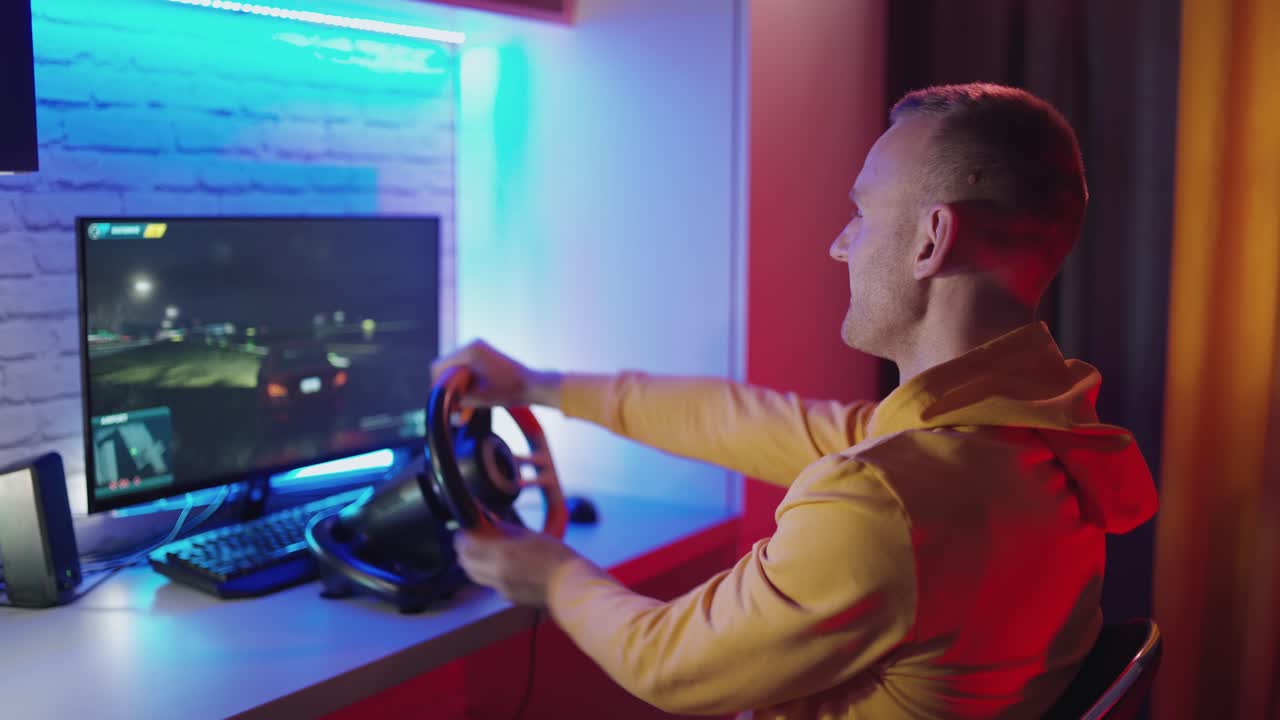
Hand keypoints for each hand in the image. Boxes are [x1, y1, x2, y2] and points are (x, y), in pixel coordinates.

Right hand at [430, 340, 562, 408]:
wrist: (533, 385)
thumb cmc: (509, 391)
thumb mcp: (478, 398)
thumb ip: (456, 398)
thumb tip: (442, 401)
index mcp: (470, 350)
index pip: (438, 366)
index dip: (436, 385)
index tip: (441, 401)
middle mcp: (473, 345)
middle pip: (447, 367)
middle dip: (447, 388)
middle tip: (453, 406)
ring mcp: (480, 349)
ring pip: (457, 370)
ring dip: (457, 388)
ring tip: (463, 409)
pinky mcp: (485, 357)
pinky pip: (467, 370)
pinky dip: (467, 384)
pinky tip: (471, 401)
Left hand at [454, 520, 587, 606]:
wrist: (572, 585)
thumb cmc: (558, 559)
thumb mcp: (531, 535)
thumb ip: (507, 530)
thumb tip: (492, 523)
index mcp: (502, 554)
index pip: (466, 546)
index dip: (462, 537)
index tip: (464, 530)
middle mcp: (497, 573)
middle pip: (465, 563)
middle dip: (464, 551)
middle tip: (471, 540)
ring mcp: (501, 588)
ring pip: (475, 576)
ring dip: (474, 563)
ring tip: (485, 551)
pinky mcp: (508, 597)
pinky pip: (491, 584)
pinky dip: (490, 573)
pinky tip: (503, 565)